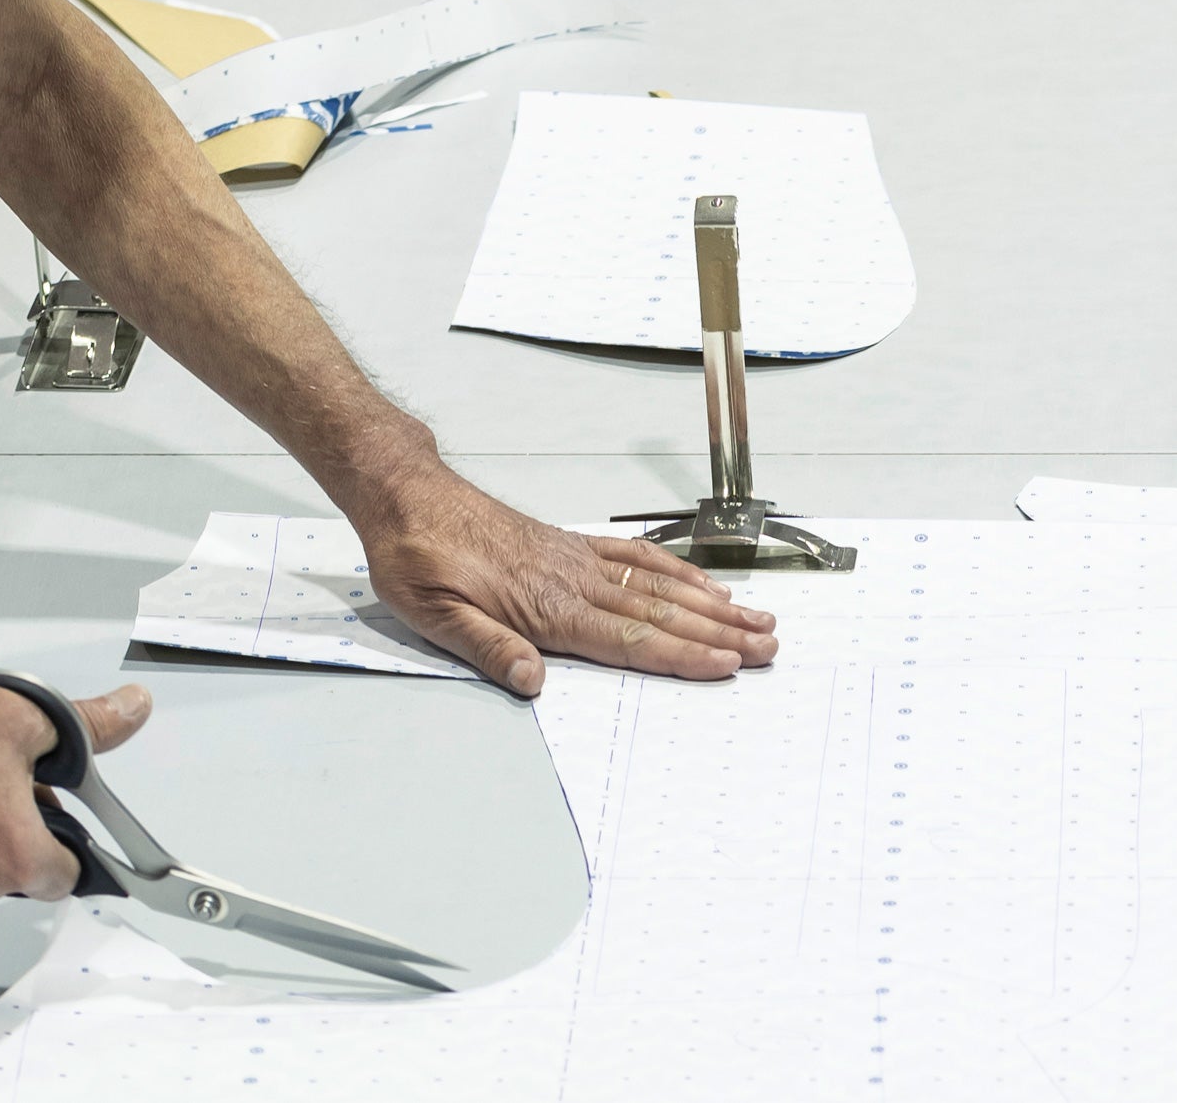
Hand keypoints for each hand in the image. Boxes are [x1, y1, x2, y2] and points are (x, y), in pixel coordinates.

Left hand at [356, 459, 778, 694]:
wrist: (408, 496)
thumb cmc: (417, 558)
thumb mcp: (432, 614)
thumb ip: (486, 648)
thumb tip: (531, 681)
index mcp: (545, 607)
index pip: (628, 639)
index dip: (682, 655)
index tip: (727, 665)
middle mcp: (572, 581)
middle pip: (660, 613)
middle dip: (718, 633)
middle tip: (767, 646)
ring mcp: (576, 560)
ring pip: (658, 586)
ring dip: (710, 605)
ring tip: (755, 618)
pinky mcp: (571, 545)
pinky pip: (635, 557)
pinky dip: (675, 571)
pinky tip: (701, 584)